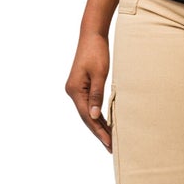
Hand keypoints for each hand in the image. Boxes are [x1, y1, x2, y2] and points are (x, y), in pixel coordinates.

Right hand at [66, 34, 112, 150]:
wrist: (92, 36)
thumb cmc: (97, 52)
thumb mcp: (99, 74)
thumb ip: (96, 95)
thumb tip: (95, 115)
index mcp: (75, 91)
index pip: (88, 117)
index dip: (99, 131)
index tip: (109, 143)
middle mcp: (72, 92)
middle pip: (87, 118)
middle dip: (99, 133)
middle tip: (111, 148)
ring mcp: (76, 90)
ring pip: (88, 113)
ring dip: (98, 126)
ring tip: (110, 140)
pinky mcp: (81, 87)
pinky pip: (89, 105)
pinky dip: (97, 115)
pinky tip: (105, 123)